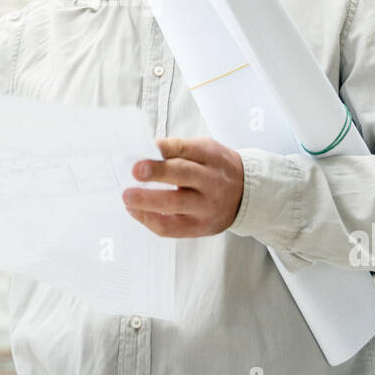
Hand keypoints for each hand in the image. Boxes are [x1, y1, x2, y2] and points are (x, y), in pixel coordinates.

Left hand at [122, 137, 244, 237]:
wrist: (247, 194)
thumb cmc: (216, 168)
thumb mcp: (205, 150)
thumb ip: (177, 150)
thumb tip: (143, 153)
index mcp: (211, 157)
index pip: (187, 149)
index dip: (165, 148)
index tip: (146, 147)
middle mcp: (211, 182)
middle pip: (183, 175)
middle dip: (158, 173)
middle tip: (135, 170)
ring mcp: (206, 207)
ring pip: (175, 204)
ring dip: (147, 201)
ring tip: (127, 196)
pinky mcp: (200, 227)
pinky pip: (172, 227)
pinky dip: (150, 220)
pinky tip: (136, 211)